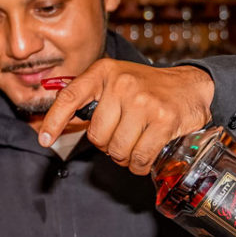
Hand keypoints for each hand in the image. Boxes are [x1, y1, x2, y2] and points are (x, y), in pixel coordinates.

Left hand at [36, 59, 214, 174]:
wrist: (191, 85)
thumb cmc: (146, 88)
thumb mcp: (114, 82)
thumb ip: (87, 99)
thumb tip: (52, 127)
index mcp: (104, 72)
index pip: (70, 97)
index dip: (54, 121)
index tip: (44, 140)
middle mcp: (122, 84)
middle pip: (97, 136)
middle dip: (107, 146)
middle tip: (121, 136)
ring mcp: (144, 102)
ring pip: (118, 150)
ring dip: (124, 157)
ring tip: (134, 144)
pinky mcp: (164, 120)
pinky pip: (139, 157)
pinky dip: (139, 164)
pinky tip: (145, 156)